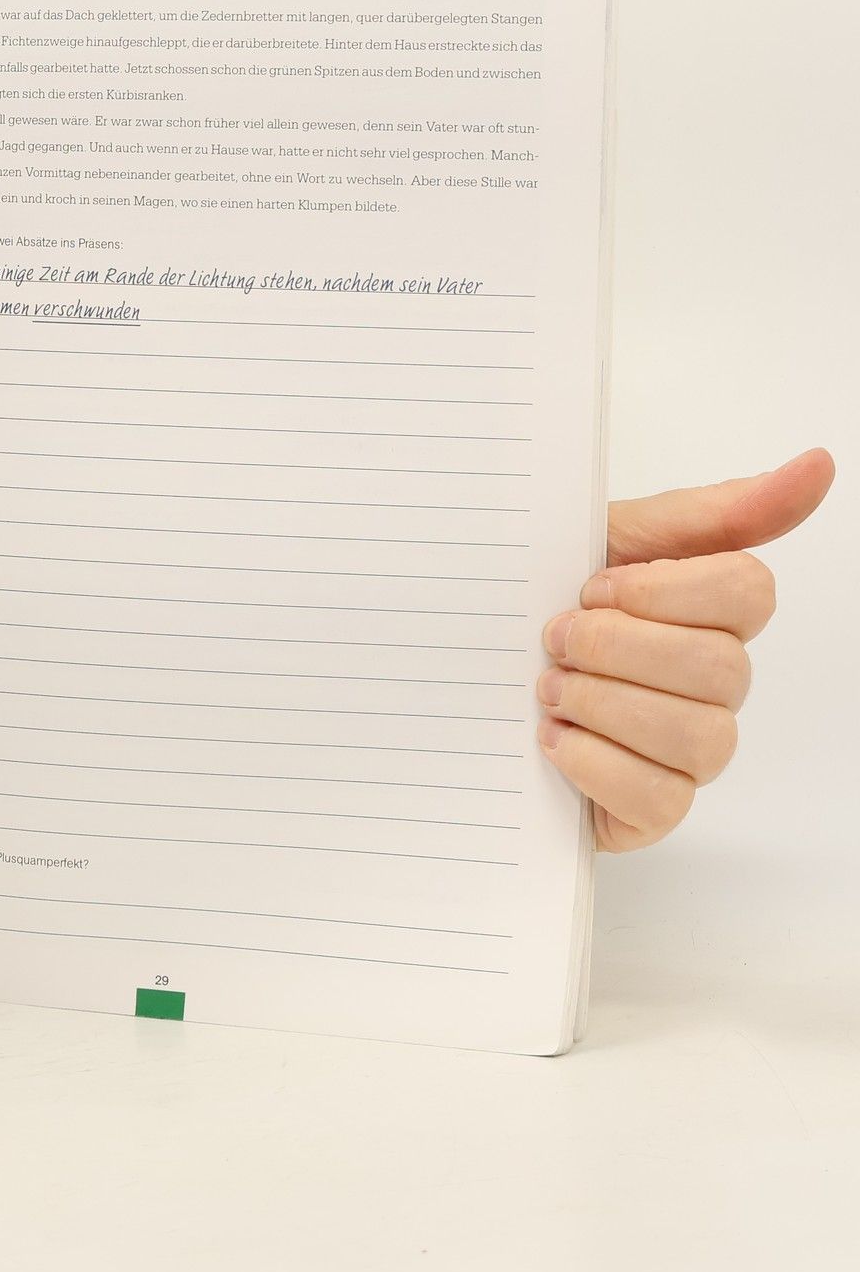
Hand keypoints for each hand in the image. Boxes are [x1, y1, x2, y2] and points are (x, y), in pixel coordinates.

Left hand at [537, 448, 834, 850]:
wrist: (455, 667)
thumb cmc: (535, 601)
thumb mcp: (600, 536)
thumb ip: (707, 510)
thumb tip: (816, 463)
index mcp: (707, 611)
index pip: (749, 590)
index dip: (664, 590)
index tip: (594, 585)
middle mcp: (714, 683)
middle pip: (721, 666)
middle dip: (617, 647)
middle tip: (555, 638)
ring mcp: (690, 751)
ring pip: (701, 736)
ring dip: (604, 704)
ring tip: (547, 688)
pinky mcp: (652, 809)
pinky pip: (661, 798)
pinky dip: (595, 763)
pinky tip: (551, 737)